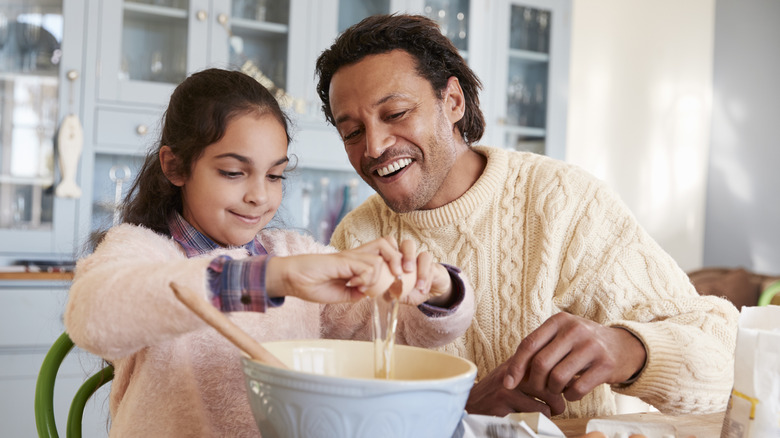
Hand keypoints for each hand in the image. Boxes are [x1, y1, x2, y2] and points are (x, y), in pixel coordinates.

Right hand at [265, 237, 403, 302]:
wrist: (292, 280)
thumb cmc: (313, 285)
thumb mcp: (342, 294)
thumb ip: (357, 293)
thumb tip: (372, 294)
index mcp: (357, 261)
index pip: (384, 251)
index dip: (393, 263)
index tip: (392, 284)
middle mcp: (356, 255)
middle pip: (388, 243)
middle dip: (398, 261)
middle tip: (393, 279)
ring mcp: (350, 256)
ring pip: (380, 259)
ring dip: (377, 278)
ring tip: (362, 287)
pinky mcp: (343, 260)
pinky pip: (367, 267)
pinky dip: (366, 280)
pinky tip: (353, 285)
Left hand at [351, 238, 452, 305]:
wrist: (431, 292)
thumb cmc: (410, 290)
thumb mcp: (396, 292)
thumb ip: (386, 291)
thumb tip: (373, 293)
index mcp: (398, 258)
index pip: (392, 244)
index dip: (388, 250)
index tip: (385, 267)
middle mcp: (411, 256)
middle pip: (408, 244)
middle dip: (407, 256)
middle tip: (406, 270)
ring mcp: (423, 262)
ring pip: (424, 254)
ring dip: (420, 269)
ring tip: (417, 284)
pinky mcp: (434, 268)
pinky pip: (433, 269)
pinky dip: (427, 280)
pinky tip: (423, 289)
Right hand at [465, 360, 560, 416]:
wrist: (469, 403)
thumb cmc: (496, 391)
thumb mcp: (512, 374)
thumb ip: (533, 371)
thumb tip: (568, 376)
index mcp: (517, 362)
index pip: (548, 364)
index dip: (560, 378)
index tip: (563, 387)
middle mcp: (511, 372)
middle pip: (550, 384)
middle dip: (559, 398)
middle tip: (557, 405)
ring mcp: (507, 390)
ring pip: (545, 405)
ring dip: (550, 413)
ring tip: (547, 414)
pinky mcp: (503, 408)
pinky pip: (533, 418)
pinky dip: (536, 422)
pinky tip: (530, 419)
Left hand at [502, 313, 645, 411]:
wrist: (624, 346)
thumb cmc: (583, 344)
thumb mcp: (562, 335)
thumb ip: (540, 348)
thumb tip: (510, 374)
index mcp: (559, 320)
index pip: (529, 344)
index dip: (516, 366)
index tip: (508, 383)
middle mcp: (574, 329)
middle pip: (541, 363)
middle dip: (535, 382)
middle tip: (539, 389)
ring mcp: (591, 346)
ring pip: (557, 377)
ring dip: (553, 390)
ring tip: (557, 388)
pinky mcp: (605, 364)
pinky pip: (577, 389)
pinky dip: (570, 396)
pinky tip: (572, 392)